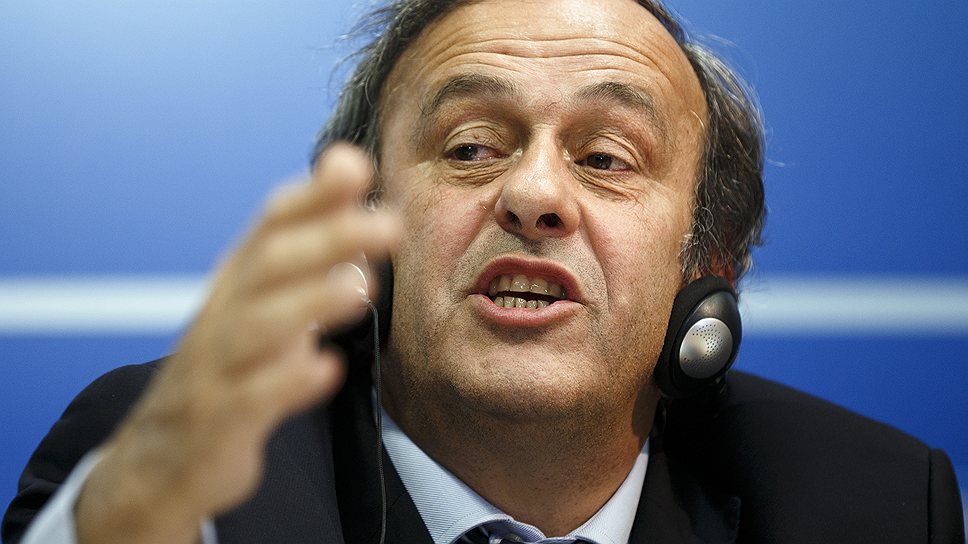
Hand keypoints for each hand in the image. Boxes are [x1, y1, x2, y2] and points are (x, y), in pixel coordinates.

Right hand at [74, 144, 398, 543]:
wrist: (163, 459)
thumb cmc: (230, 368)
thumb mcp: (265, 305)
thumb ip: (309, 249)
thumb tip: (349, 178)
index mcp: (240, 282)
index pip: (271, 224)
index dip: (312, 195)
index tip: (355, 167)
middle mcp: (224, 314)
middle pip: (269, 264)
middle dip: (327, 239)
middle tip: (388, 226)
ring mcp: (216, 367)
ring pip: (256, 326)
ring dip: (309, 301)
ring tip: (359, 287)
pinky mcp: (219, 421)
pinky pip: (249, 399)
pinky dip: (287, 382)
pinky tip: (326, 367)